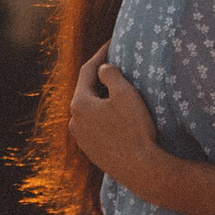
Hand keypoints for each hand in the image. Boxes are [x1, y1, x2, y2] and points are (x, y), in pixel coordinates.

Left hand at [65, 41, 175, 201]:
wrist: (141, 170)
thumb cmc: (134, 128)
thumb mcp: (125, 94)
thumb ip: (111, 75)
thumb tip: (104, 70)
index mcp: (79, 103)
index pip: (88, 71)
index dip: (101, 54)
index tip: (112, 43)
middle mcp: (74, 121)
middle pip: (86, 91)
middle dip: (100, 78)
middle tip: (116, 66)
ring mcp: (81, 139)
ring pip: (90, 112)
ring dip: (102, 100)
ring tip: (118, 93)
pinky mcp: (92, 153)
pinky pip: (96, 128)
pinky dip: (104, 118)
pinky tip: (118, 118)